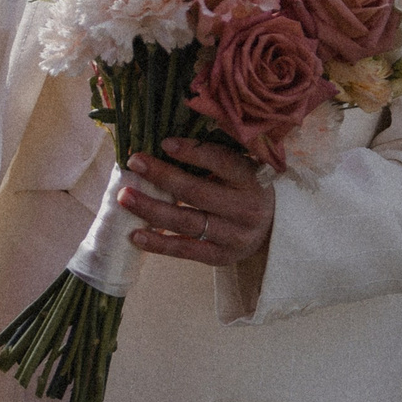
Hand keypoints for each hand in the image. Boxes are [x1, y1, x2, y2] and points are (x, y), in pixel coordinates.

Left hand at [119, 136, 273, 267]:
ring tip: (125, 198)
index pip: (221, 162)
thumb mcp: (244, 168)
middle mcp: (245, 209)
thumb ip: (216, 158)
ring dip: (152, 209)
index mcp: (252, 180)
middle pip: (197, 192)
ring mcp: (234, 237)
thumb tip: (168, 143)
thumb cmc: (249, 190)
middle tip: (134, 164)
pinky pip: (186, 251)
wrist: (275, 230)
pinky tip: (135, 235)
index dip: (192, 152)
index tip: (164, 143)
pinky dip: (159, 244)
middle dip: (162, 176)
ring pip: (187, 222)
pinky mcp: (221, 257)